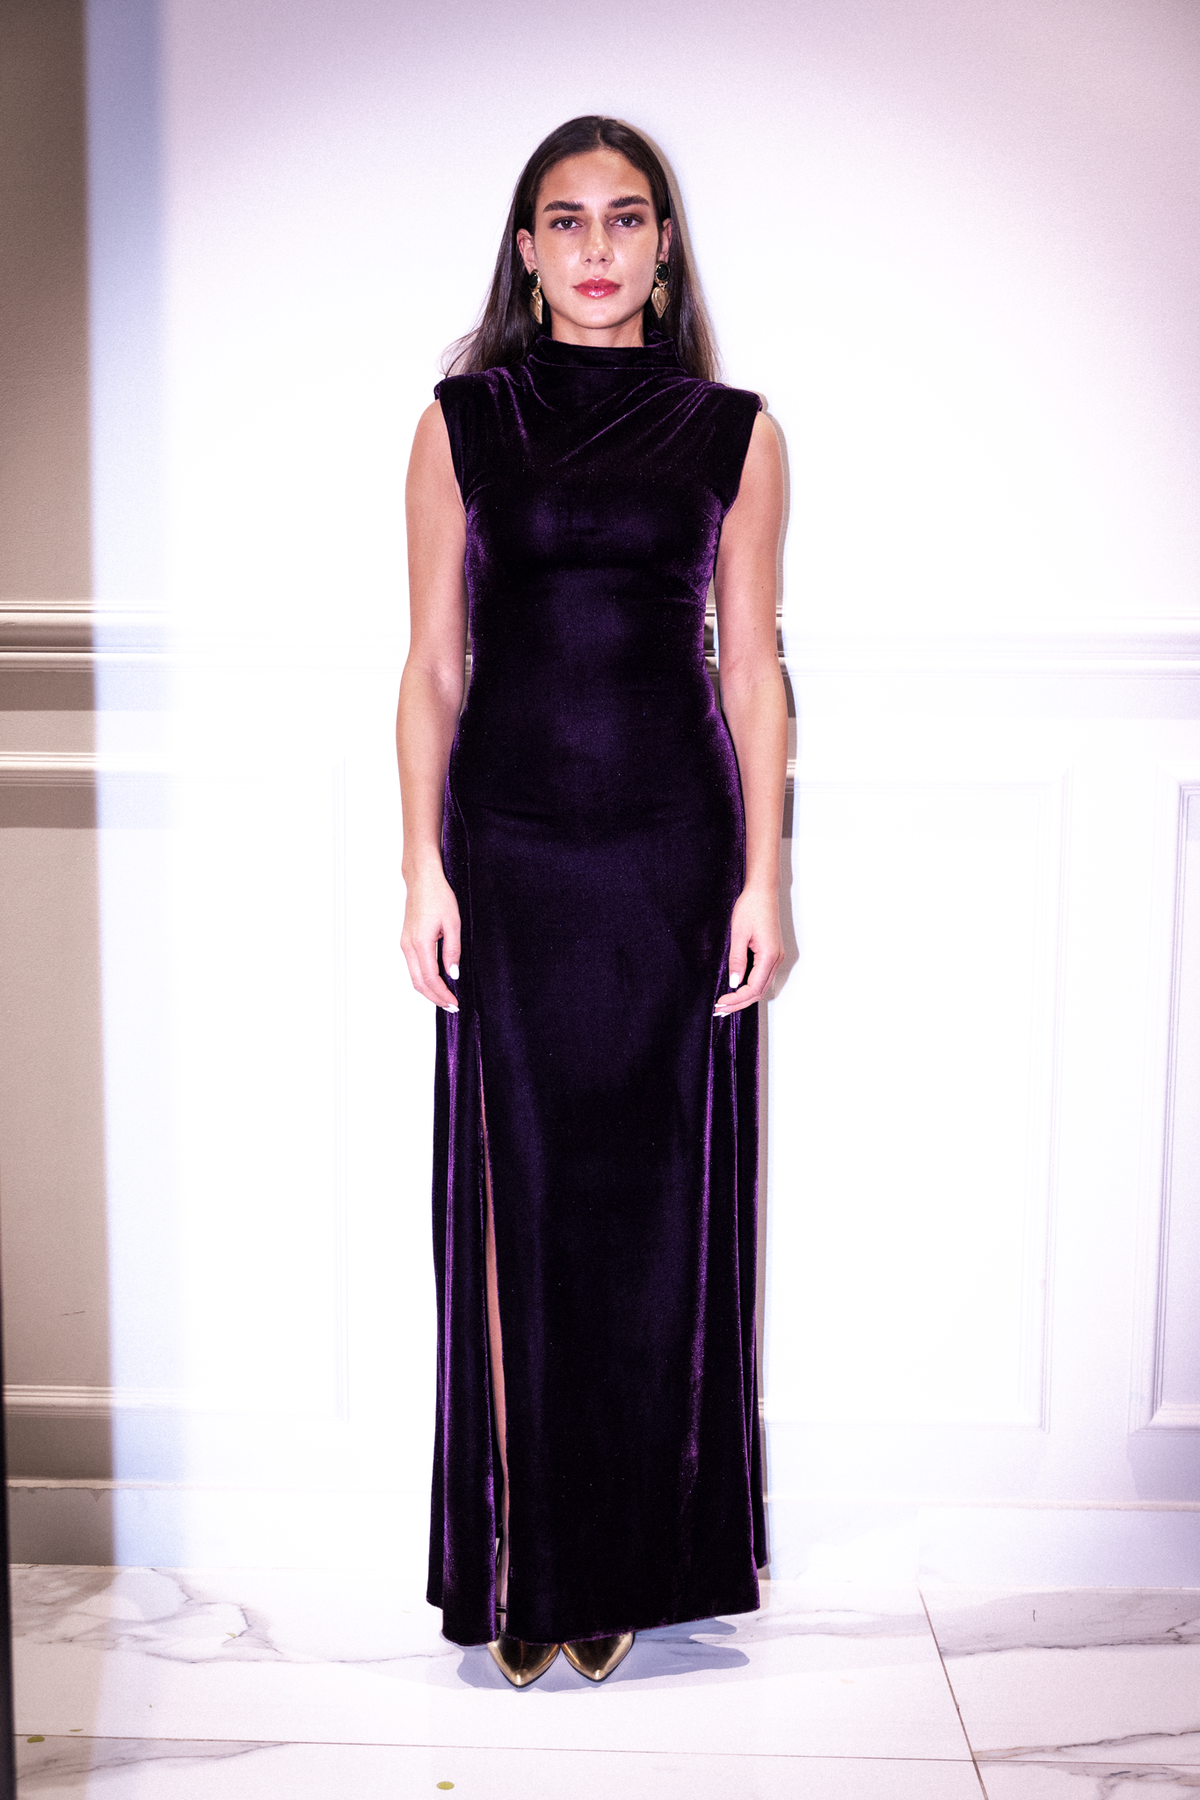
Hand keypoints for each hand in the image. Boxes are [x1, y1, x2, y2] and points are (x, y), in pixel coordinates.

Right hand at [401, 862, 461, 1010]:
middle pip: (418, 983)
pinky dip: (424, 979)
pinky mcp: (406, 941)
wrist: (422, 880)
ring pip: (414, 976)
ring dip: (429, 990)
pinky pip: (413, 967)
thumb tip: (453, 974)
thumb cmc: (438, 896)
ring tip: (446, 997)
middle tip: (452, 1006)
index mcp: (420, 943)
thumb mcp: (453, 923)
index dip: (442, 994)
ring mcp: (405, 944)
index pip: (430, 978)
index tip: (455, 1003)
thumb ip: (453, 951)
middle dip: (435, 998)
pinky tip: (437, 981)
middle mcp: (408, 946)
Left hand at [714, 882, 781, 1015]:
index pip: (753, 988)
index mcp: (769, 956)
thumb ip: (737, 960)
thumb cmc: (751, 908)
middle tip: (719, 1010)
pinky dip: (749, 987)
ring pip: (761, 987)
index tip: (719, 1003)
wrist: (762, 891)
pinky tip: (736, 990)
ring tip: (725, 1004)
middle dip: (739, 1003)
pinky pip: (761, 977)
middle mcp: (776, 960)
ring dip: (744, 997)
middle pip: (759, 992)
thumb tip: (733, 983)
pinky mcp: (771, 954)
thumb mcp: (739, 934)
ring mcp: (775, 957)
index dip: (736, 999)